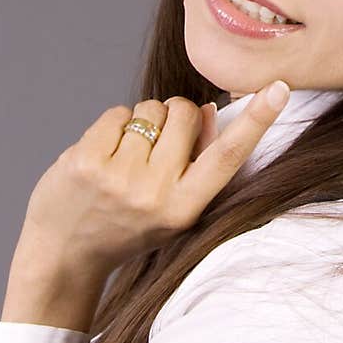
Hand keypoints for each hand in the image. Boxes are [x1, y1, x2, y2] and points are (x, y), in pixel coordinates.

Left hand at [12, 81, 290, 282]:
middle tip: (155, 146)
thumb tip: (207, 110)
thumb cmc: (125, 225)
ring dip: (141, 122)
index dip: (256, 121)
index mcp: (185, 209)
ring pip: (150, 109)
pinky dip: (112, 126)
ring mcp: (118, 177)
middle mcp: (155, 194)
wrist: (64, 253)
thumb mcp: (172, 207)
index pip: (228, 157)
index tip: (278, 89)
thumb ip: (195, 163)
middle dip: (175, 116)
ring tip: (125, 157)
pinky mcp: (86, 161)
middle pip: (185, 114)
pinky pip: (117, 113)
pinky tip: (103, 155)